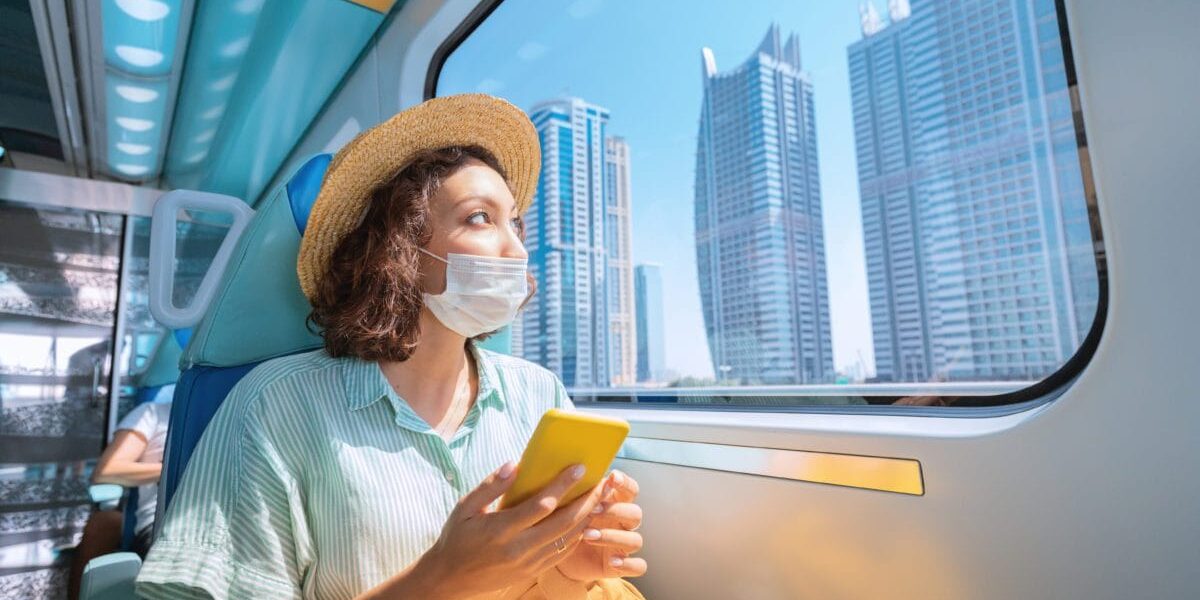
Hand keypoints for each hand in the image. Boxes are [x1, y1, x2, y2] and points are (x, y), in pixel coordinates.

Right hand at [412, 461, 607, 599]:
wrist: (450, 579)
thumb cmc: (457, 538)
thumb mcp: (464, 507)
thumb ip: (490, 486)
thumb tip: (515, 464)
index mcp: (500, 530)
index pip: (541, 505)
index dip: (563, 485)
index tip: (580, 468)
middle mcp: (518, 549)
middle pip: (563, 523)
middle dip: (587, 500)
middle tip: (602, 481)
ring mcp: (528, 563)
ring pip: (568, 539)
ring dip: (588, 517)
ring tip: (600, 497)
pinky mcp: (533, 571)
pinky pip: (563, 552)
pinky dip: (578, 535)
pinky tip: (586, 519)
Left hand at [555, 470, 646, 583]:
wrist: (558, 554)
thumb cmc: (565, 523)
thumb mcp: (568, 506)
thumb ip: (575, 492)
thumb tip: (568, 469)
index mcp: (614, 504)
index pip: (631, 489)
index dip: (625, 483)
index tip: (612, 477)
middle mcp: (623, 523)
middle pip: (635, 513)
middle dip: (615, 511)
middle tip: (592, 510)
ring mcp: (623, 545)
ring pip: (635, 539)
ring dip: (614, 536)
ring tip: (588, 536)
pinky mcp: (621, 565)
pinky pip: (638, 566)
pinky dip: (628, 564)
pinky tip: (612, 561)